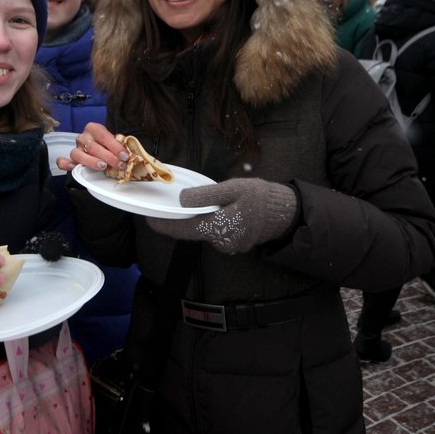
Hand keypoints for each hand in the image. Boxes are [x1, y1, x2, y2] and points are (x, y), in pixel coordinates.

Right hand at [55, 122, 128, 174]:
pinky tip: (74, 167)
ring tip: (103, 167)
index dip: (114, 146)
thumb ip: (119, 146)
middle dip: (108, 156)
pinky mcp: (70, 160)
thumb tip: (129, 155)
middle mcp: (83, 137)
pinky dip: (66, 164)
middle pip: (92, 146)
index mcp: (94, 128)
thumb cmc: (108, 145)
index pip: (103, 135)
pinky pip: (62, 161)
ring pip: (77, 154)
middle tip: (119, 165)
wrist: (98, 147)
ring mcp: (75, 148)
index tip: (124, 156)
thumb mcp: (114, 142)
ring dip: (91, 161)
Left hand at [145, 178, 297, 253]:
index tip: (148, 218)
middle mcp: (220, 242)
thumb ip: (206, 195)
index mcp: (217, 228)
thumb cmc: (261, 198)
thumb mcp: (233, 189)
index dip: (163, 224)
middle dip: (180, 219)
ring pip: (203, 231)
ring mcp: (228, 245)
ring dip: (197, 219)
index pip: (181, 229)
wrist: (286, 214)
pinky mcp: (234, 243)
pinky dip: (210, 222)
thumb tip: (183, 200)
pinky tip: (213, 210)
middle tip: (169, 205)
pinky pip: (215, 232)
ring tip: (195, 203)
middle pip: (191, 230)